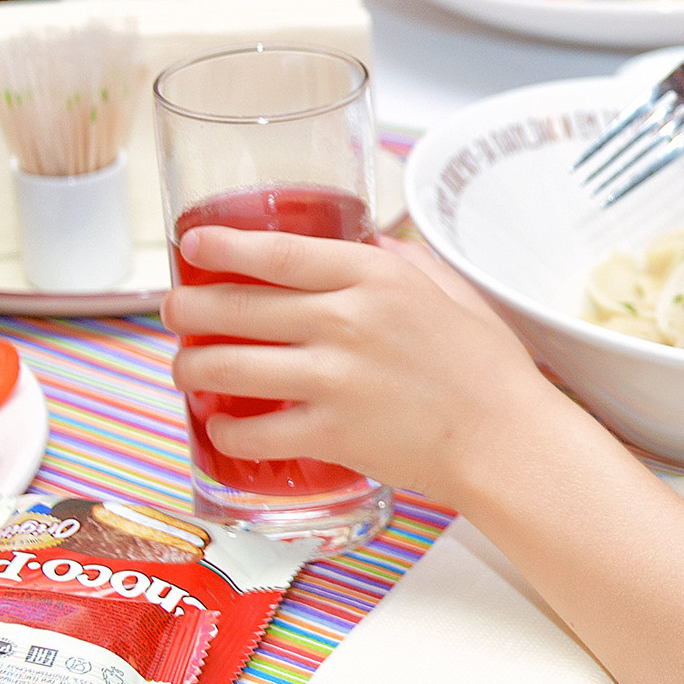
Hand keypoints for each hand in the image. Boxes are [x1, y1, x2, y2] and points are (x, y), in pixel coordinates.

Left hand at [160, 230, 560, 502]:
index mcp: (376, 278)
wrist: (507, 440)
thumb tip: (363, 243)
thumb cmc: (488, 368)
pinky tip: (223, 425)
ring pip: (224, 366)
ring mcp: (333, 379)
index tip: (193, 245)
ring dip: (189, 367)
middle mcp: (346, 321)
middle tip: (176, 311)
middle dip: (186, 307)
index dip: (221, 247)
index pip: (275, 252)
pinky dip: (224, 429)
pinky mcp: (329, 434)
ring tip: (187, 368)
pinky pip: (249, 431)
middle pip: (232, 306)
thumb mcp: (452, 292)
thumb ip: (402, 262)